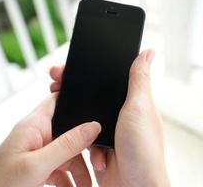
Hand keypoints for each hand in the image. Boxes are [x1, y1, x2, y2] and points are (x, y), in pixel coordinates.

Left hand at [0, 93, 100, 186]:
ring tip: (87, 184)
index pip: (59, 100)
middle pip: (71, 131)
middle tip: (97, 162)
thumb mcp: (37, 165)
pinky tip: (76, 186)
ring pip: (68, 151)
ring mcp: (39, 150)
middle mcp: (38, 134)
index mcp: (35, 124)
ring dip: (80, 168)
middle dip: (85, 146)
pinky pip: (61, 166)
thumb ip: (67, 144)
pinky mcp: (39, 165)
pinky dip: (69, 178)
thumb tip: (93, 127)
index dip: (77, 98)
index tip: (98, 108)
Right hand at [50, 49, 170, 186]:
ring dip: (73, 117)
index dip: (88, 71)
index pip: (107, 79)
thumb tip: (147, 53)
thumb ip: (139, 80)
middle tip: (54, 84)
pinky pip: (79, 136)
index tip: (68, 68)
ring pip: (82, 116)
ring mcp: (107, 131)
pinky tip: (80, 141)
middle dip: (72, 90)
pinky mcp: (97, 147)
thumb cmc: (143, 150)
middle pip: (91, 95)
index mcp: (131, 102)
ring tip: (63, 113)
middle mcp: (119, 114)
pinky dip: (76, 138)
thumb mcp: (139, 108)